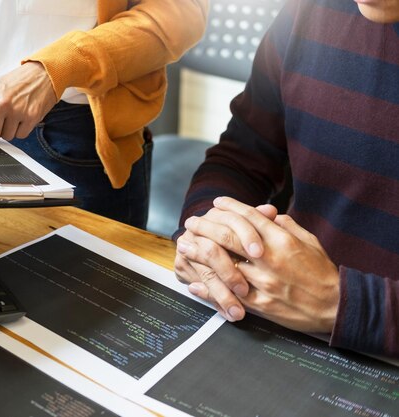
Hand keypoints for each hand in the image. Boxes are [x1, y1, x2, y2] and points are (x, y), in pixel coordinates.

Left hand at [0, 62, 57, 144]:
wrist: (43, 73)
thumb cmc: (17, 82)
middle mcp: (0, 104)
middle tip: (3, 118)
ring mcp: (16, 111)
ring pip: (6, 137)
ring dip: (10, 130)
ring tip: (16, 113)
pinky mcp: (31, 117)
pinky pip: (21, 136)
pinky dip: (22, 130)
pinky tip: (25, 115)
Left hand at [185, 197, 339, 332]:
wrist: (335, 307)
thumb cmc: (321, 272)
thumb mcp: (309, 241)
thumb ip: (286, 226)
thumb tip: (267, 214)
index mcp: (282, 241)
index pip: (250, 218)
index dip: (230, 208)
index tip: (216, 202)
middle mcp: (269, 259)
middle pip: (229, 237)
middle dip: (206, 227)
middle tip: (191, 221)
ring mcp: (263, 283)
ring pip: (224, 265)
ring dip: (200, 254)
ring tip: (185, 246)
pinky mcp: (260, 305)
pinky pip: (228, 294)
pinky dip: (209, 288)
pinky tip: (194, 282)